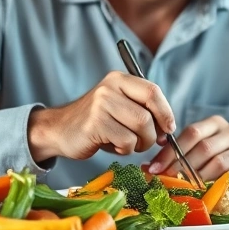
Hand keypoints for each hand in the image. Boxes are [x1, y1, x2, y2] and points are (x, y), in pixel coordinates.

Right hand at [27, 71, 175, 161]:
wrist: (59, 130)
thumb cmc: (97, 122)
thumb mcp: (120, 106)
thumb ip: (143, 109)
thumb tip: (168, 128)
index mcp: (119, 79)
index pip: (153, 91)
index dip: (166, 112)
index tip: (168, 128)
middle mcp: (109, 88)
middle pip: (148, 114)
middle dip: (152, 134)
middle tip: (147, 142)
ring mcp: (100, 105)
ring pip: (140, 128)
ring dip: (139, 144)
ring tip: (126, 144)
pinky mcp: (94, 124)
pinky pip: (126, 141)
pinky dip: (125, 149)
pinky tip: (112, 146)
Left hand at [145, 115, 228, 184]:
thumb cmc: (222, 156)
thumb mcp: (201, 149)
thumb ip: (178, 154)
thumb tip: (148, 167)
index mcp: (216, 123)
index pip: (191, 132)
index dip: (171, 151)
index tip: (154, 168)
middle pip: (204, 148)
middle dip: (181, 167)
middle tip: (165, 181)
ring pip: (217, 163)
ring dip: (197, 178)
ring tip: (183, 188)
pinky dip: (216, 185)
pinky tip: (204, 192)